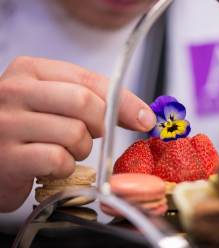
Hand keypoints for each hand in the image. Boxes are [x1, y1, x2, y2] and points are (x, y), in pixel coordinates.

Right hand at [0, 56, 155, 211]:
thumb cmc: (31, 128)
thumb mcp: (57, 102)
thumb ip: (95, 100)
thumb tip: (142, 115)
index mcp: (31, 70)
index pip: (90, 80)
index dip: (124, 101)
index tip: (144, 118)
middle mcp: (15, 91)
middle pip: (84, 103)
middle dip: (100, 125)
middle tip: (91, 134)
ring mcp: (7, 123)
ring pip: (74, 133)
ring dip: (80, 149)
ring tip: (63, 149)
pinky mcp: (7, 157)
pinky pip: (58, 160)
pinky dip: (65, 167)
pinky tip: (51, 166)